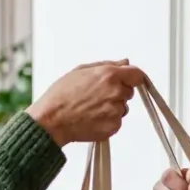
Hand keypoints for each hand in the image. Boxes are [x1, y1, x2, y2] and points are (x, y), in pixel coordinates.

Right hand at [27, 60, 146, 145]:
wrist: (52, 120)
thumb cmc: (61, 96)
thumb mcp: (80, 71)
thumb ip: (107, 65)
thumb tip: (124, 62)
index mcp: (109, 75)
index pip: (137, 74)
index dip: (132, 77)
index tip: (128, 80)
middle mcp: (115, 92)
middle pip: (129, 91)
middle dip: (118, 92)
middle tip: (97, 96)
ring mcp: (116, 111)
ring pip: (123, 108)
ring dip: (112, 108)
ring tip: (91, 108)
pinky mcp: (114, 126)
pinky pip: (117, 121)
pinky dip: (108, 121)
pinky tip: (92, 118)